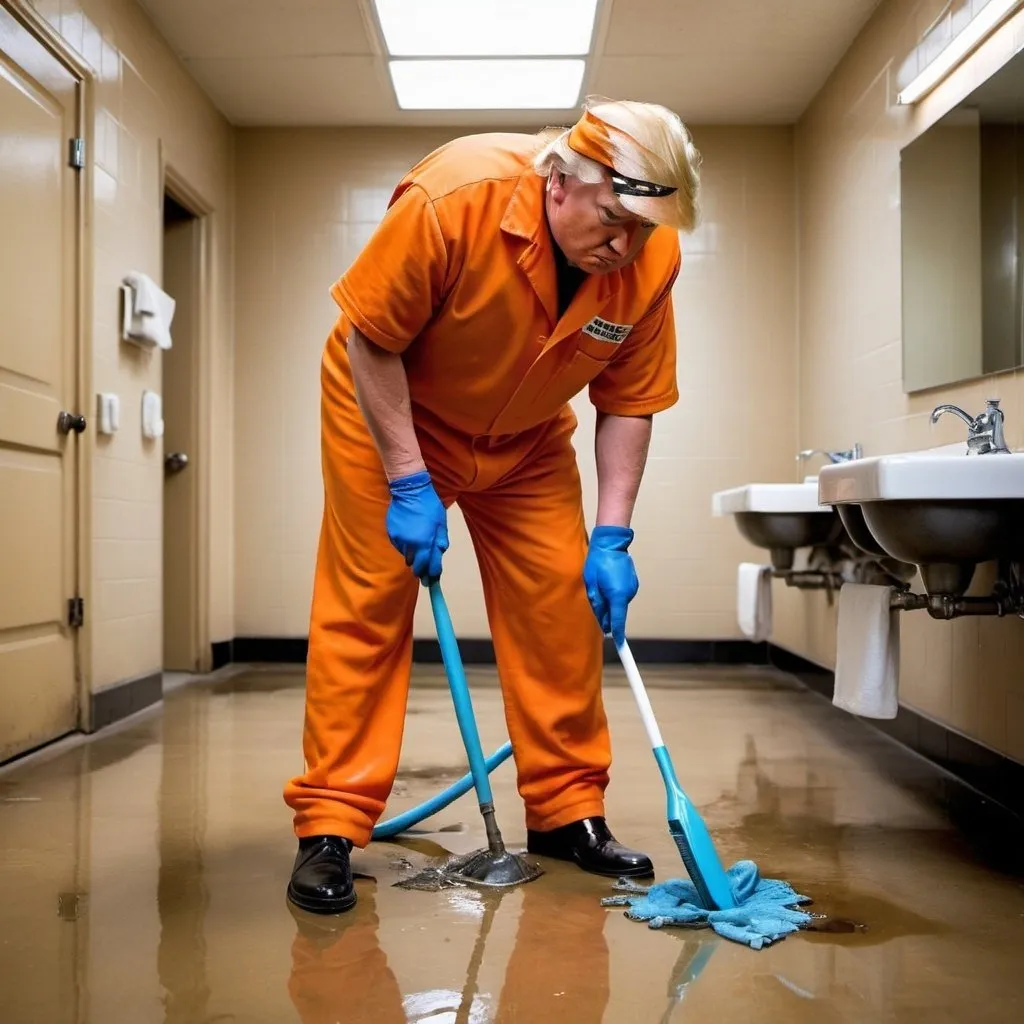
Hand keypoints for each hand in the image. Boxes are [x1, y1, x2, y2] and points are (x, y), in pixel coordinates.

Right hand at [386, 471, 447, 584]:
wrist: (410, 491)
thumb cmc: (430, 506)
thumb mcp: (441, 524)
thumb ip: (440, 542)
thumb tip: (439, 557)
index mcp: (424, 542)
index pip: (427, 566)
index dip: (430, 575)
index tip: (432, 582)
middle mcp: (410, 544)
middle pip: (415, 565)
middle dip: (421, 568)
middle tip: (425, 571)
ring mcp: (399, 540)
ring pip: (407, 556)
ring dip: (414, 556)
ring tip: (418, 546)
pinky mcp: (392, 535)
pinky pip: (400, 547)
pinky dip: (406, 546)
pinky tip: (410, 536)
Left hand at [583, 525, 638, 645]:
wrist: (611, 544)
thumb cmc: (597, 562)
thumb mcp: (591, 584)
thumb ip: (597, 603)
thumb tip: (601, 618)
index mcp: (617, 595)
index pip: (618, 621)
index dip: (618, 634)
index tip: (619, 644)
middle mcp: (628, 593)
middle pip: (618, 612)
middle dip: (608, 615)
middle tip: (597, 609)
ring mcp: (632, 588)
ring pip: (620, 603)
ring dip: (611, 602)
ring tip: (601, 589)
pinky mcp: (633, 583)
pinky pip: (623, 595)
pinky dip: (616, 595)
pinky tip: (608, 584)